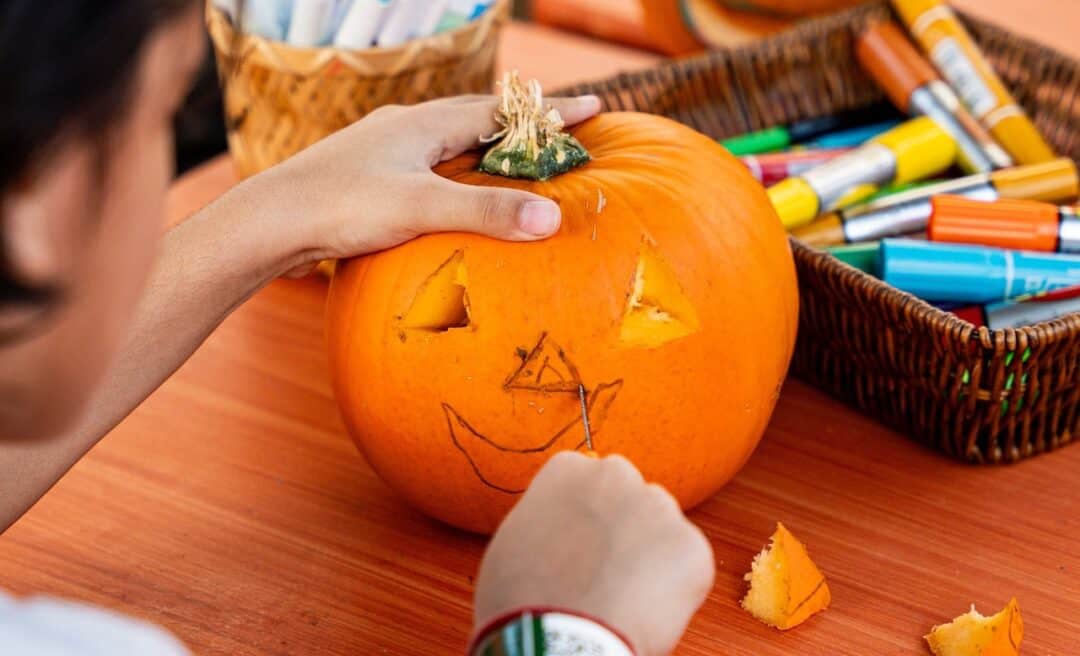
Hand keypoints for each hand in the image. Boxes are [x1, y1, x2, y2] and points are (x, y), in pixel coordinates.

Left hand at [245, 94, 600, 276]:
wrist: (267, 222)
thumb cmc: (342, 207)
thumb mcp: (421, 207)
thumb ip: (486, 212)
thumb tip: (552, 218)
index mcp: (423, 123)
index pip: (501, 112)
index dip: (549, 113)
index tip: (594, 107)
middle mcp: (403, 128)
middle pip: (475, 118)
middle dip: (521, 124)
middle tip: (559, 131)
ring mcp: (381, 152)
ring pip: (446, 142)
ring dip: (484, 148)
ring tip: (512, 160)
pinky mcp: (365, 179)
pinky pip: (424, 167)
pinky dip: (453, 173)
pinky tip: (450, 195)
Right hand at [473, 453, 714, 655]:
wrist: (557, 639)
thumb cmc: (525, 598)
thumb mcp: (516, 537)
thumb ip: (548, 514)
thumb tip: (565, 520)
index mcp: (569, 467)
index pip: (589, 482)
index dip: (588, 520)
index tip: (582, 546)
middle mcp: (617, 474)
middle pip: (630, 497)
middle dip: (625, 527)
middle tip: (607, 571)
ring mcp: (658, 507)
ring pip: (662, 528)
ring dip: (651, 554)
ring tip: (623, 595)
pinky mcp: (691, 545)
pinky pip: (687, 563)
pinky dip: (676, 587)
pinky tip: (643, 608)